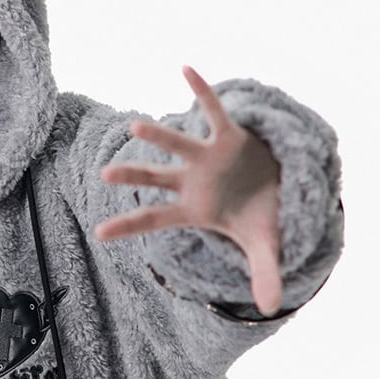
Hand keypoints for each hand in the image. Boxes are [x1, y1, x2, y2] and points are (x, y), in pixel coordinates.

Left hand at [93, 65, 282, 315]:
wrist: (281, 188)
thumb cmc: (261, 217)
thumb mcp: (266, 246)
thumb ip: (264, 274)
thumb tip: (271, 310)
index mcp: (192, 209)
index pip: (154, 220)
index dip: (129, 226)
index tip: (98, 234)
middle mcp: (191, 181)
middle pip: (156, 179)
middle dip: (133, 176)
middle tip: (105, 175)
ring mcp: (206, 157)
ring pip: (177, 144)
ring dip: (158, 136)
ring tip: (134, 128)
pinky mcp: (228, 136)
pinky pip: (214, 110)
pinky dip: (202, 91)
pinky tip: (185, 69)